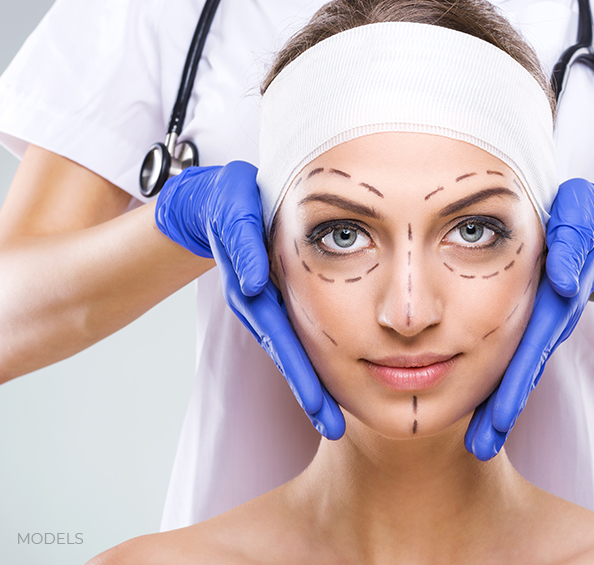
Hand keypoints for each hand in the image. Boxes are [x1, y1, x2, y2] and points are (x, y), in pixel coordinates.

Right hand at [155, 162, 344, 438]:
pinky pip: (292, 336)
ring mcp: (265, 305)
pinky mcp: (272, 300)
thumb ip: (243, 244)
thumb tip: (253, 282)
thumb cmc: (231, 202)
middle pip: (288, 354)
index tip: (318, 406)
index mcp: (254, 290)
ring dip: (309, 385)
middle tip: (333, 428)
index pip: (282, 338)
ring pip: (292, 351)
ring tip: (331, 420)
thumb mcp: (235, 213)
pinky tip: (325, 386)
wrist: (216, 201)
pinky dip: (307, 362)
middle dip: (309, 393)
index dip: (301, 372)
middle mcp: (259, 304)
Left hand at [465, 178, 593, 459]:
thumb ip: (572, 247)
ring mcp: (546, 324)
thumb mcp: (581, 222)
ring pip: (521, 371)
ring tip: (480, 441)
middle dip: (504, 411)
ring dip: (502, 407)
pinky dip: (504, 385)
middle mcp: (552, 320)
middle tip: (480, 446)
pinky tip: (487, 410)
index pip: (533, 348)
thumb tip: (562, 279)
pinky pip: (519, 358)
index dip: (516, 382)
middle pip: (525, 371)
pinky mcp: (539, 322)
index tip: (500, 417)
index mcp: (556, 301)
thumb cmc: (588, 219)